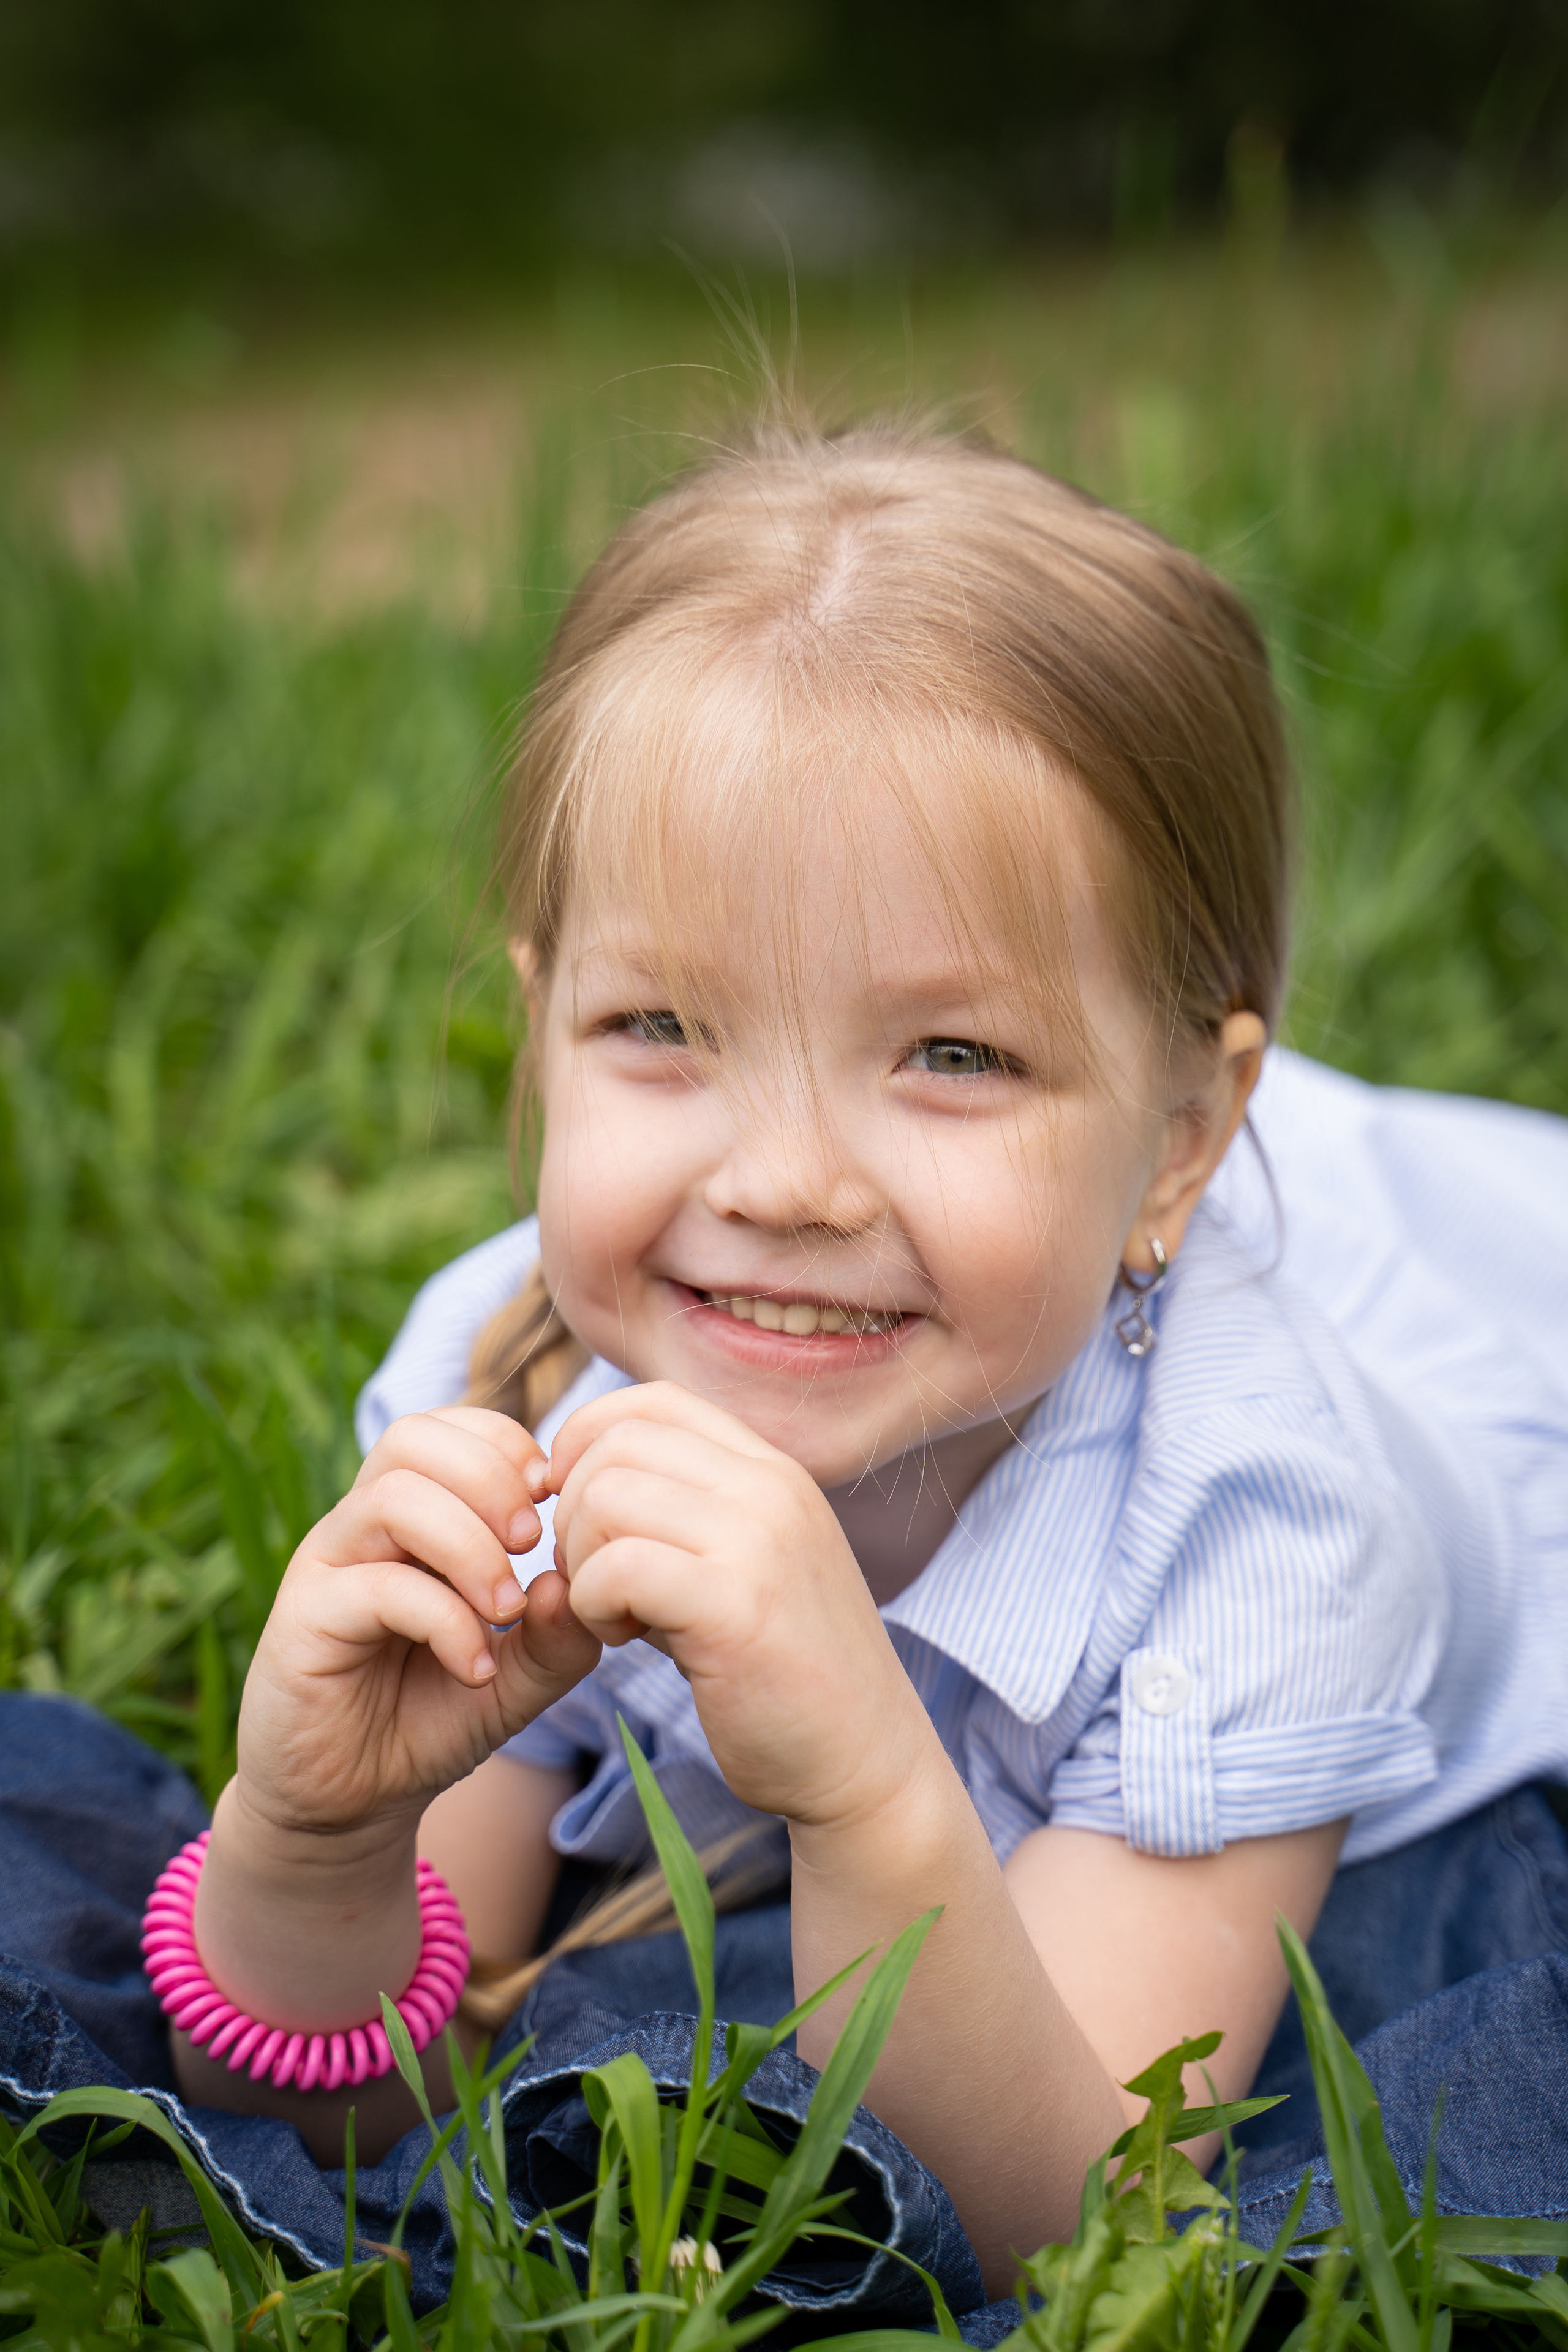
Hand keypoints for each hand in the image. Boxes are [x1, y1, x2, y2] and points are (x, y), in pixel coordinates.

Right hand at [238, 1406, 600, 1838]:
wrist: (349, 1805)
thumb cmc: (429, 1720)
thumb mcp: (516, 1679)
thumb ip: (557, 1636)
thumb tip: (573, 1579)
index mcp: (409, 1516)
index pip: (451, 1427)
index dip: (508, 1447)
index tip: (553, 1504)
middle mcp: (361, 1527)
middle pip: (413, 1438)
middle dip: (490, 1480)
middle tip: (533, 1547)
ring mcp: (326, 1569)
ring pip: (394, 1498)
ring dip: (470, 1546)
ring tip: (507, 1608)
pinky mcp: (302, 1621)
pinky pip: (377, 1587)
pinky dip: (445, 1621)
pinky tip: (475, 1667)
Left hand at [547, 1384, 933, 1828]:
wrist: (866, 1762)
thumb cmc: (787, 1674)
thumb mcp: (746, 1564)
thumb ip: (685, 1514)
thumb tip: (579, 1482)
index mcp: (774, 1470)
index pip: (654, 1401)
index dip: (589, 1441)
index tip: (576, 1510)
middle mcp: (771, 1488)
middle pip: (616, 1445)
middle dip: (575, 1512)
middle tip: (594, 1580)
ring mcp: (759, 1542)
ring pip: (605, 1497)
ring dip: (581, 1562)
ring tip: (614, 1614)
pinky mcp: (735, 1607)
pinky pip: (617, 1568)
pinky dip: (591, 1605)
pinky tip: (622, 1640)